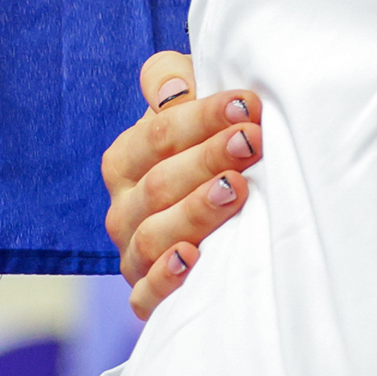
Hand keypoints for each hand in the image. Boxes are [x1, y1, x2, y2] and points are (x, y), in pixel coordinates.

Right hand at [98, 51, 264, 319]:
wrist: (222, 199)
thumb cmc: (211, 139)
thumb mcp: (194, 100)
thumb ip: (174, 80)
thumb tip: (168, 88)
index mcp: (127, 159)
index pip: (156, 135)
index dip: (201, 118)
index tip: (247, 106)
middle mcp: (124, 208)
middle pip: (158, 184)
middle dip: (207, 160)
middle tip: (251, 142)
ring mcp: (134, 253)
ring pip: (152, 236)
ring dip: (195, 212)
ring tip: (236, 190)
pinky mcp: (148, 293)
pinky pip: (145, 296)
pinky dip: (164, 281)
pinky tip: (191, 260)